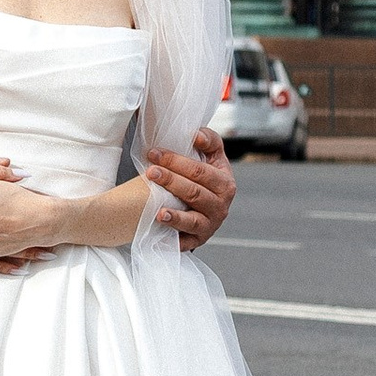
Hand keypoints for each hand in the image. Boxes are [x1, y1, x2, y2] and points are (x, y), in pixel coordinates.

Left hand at [143, 127, 234, 250]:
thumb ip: (208, 140)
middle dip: (170, 181)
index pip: (200, 171)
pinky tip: (162, 231)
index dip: (176, 161)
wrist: (207, 205)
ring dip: (175, 216)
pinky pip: (187, 241)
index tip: (154, 153)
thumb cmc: (205, 176)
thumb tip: (196, 135)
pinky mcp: (198, 240)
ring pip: (192, 220)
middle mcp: (221, 206)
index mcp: (225, 183)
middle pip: (194, 193)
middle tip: (150, 172)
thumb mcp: (212, 156)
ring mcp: (210, 225)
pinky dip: (175, 238)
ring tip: (158, 212)